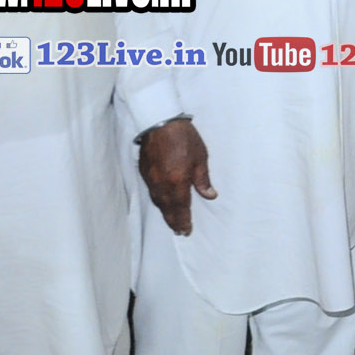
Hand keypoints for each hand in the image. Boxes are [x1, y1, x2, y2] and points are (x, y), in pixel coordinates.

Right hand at [138, 119, 216, 234]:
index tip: (187, 231)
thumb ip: (203, 179)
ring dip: (165, 213)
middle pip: (167, 209)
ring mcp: (151, 179)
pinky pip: (152, 193)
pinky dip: (158, 201)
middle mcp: (162, 185)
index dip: (184, 220)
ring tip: (172, 222)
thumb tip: (210, 196)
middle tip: (179, 232)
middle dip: (174, 221)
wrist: (160, 123)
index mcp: (177, 182)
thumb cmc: (185, 138)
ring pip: (158, 202)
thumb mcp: (200, 158)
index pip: (181, 207)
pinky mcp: (144, 173)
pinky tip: (162, 203)